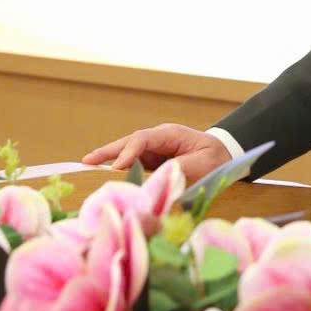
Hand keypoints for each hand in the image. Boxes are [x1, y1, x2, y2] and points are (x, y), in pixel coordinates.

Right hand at [82, 123, 231, 182]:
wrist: (224, 155)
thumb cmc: (215, 158)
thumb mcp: (202, 164)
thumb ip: (178, 168)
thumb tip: (156, 176)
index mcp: (170, 134)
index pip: (143, 139)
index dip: (128, 152)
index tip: (117, 167)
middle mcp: (158, 138)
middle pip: (129, 142)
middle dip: (108, 151)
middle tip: (87, 160)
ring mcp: (155, 148)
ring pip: (128, 151)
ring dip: (109, 157)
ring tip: (87, 164)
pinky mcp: (153, 159)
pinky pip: (133, 162)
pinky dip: (119, 167)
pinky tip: (104, 172)